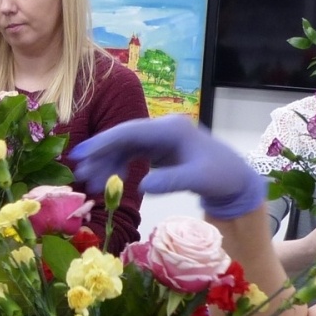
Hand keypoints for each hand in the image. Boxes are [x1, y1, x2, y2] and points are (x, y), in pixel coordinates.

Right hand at [70, 115, 264, 219]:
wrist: (235, 180)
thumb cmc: (221, 176)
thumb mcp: (198, 179)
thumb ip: (171, 181)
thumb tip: (141, 186)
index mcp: (171, 129)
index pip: (131, 131)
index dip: (104, 141)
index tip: (82, 153)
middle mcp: (162, 129)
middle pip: (123, 137)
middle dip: (100, 154)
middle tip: (80, 173)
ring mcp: (159, 139)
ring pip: (124, 147)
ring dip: (107, 163)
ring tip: (90, 183)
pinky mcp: (159, 150)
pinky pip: (132, 154)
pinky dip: (119, 167)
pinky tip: (110, 181)